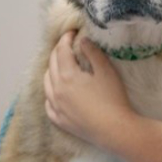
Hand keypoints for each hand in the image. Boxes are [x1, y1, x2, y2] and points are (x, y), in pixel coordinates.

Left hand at [43, 30, 135, 145]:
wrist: (115, 130)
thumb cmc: (113, 99)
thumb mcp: (106, 71)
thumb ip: (93, 53)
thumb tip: (82, 41)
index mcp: (67, 75)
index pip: (62, 51)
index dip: (66, 38)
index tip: (72, 32)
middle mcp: (56, 90)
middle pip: (51, 64)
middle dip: (58, 51)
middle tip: (67, 44)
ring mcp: (55, 106)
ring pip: (46, 83)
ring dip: (51, 70)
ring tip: (60, 65)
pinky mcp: (59, 120)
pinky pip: (48, 103)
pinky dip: (50, 92)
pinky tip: (55, 91)